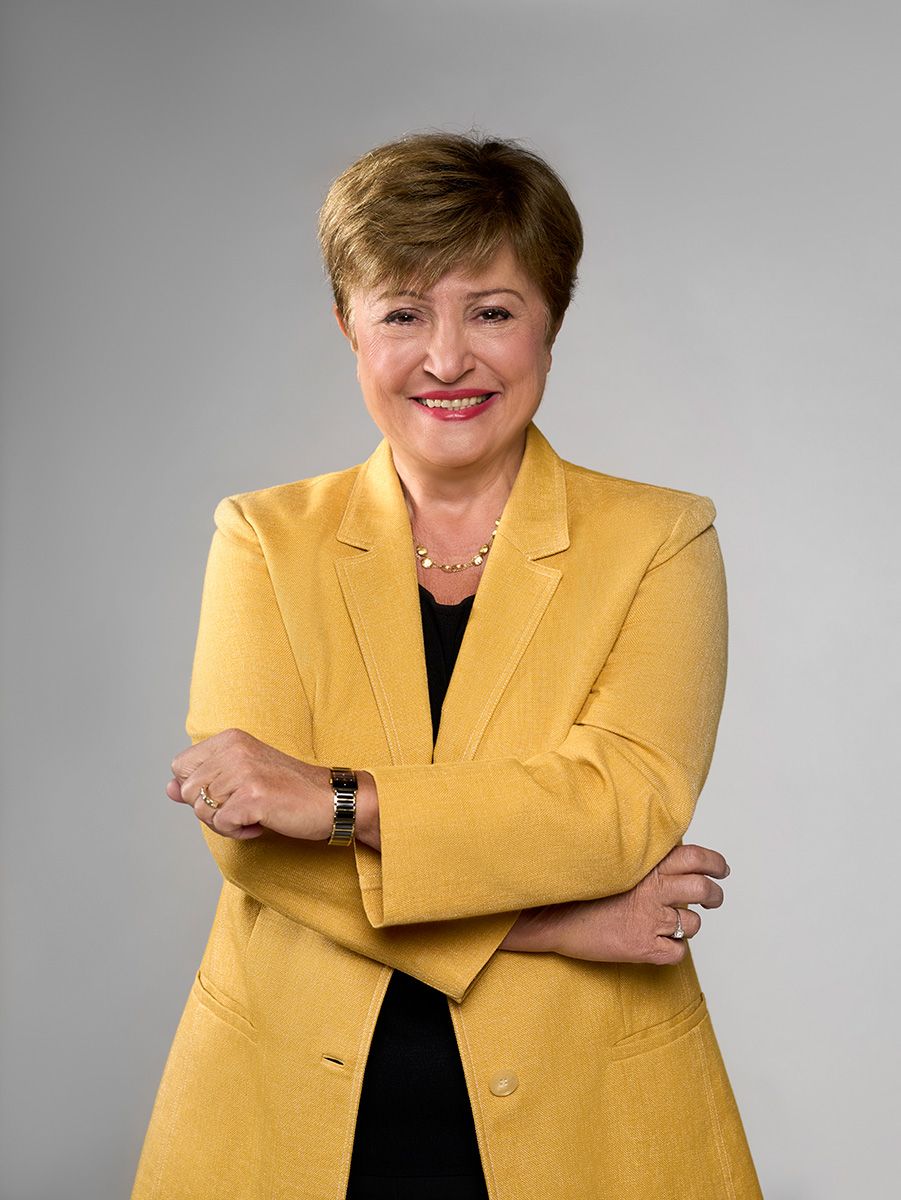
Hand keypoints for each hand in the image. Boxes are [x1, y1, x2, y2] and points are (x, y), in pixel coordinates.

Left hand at [167, 729, 333, 840]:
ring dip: (227, 823)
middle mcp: (234, 750)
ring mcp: (243, 772)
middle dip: (211, 810)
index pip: (180, 767)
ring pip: (202, 812)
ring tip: (255, 813)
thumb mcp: (242, 776)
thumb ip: (204, 780)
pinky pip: (222, 825)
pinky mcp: (253, 797)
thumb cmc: (288, 790)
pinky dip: (240, 832)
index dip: (199, 788)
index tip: (230, 792)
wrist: (331, 799)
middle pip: (186, 793)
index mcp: (229, 739)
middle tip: (244, 806)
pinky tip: (262, 822)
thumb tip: (166, 788)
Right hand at [501, 844, 728, 964]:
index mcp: (649, 867)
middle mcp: (655, 891)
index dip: (715, 864)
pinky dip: (673, 949)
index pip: (696, 858)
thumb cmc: (579, 887)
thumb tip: (668, 853)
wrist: (552, 916)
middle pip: (704, 891)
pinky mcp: (645, 948)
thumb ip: (642, 859)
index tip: (721, 869)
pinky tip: (660, 943)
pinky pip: (677, 952)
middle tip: (713, 898)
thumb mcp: (613, 861)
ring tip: (675, 923)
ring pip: (693, 924)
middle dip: (714, 895)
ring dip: (689, 924)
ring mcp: (651, 921)